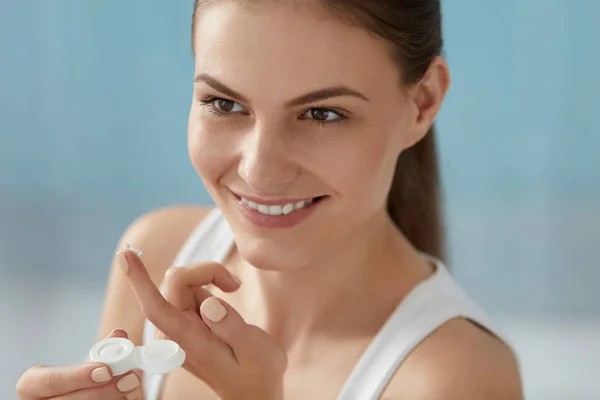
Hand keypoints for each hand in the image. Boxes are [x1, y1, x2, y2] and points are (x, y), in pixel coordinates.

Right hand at [16, 330, 142, 399]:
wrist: (73, 396)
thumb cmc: (78, 382)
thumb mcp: (83, 365)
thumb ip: (101, 351)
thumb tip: (119, 335)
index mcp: (32, 385)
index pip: (49, 381)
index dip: (78, 376)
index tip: (106, 370)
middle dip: (105, 390)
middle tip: (130, 379)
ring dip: (114, 399)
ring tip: (133, 386)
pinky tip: (128, 398)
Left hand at [117, 249, 286, 399]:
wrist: (253, 387)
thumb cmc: (257, 371)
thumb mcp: (254, 350)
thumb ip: (232, 327)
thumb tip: (209, 303)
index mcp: (189, 342)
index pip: (156, 308)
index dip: (140, 281)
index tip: (125, 255)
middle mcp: (176, 333)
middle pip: (175, 282)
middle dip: (205, 272)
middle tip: (235, 285)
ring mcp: (179, 326)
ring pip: (181, 281)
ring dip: (208, 277)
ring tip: (234, 291)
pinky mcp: (184, 319)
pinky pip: (188, 287)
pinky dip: (208, 282)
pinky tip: (225, 299)